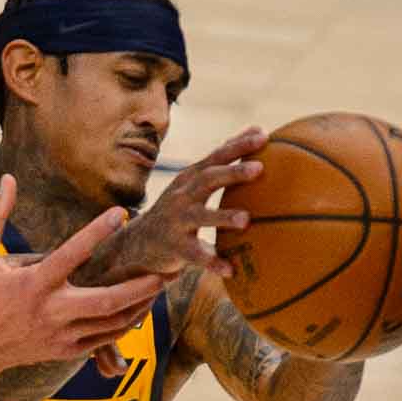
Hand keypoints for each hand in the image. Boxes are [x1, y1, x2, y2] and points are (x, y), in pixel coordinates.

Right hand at [0, 174, 164, 384]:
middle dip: (140, 287)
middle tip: (164, 271)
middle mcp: (50, 311)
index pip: (73, 253)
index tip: (121, 213)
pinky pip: (102, 340)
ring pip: (112, 324)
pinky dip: (122, 325)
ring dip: (138, 306)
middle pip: (108, 301)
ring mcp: (58, 335)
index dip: (98, 231)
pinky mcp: (62, 351)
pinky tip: (135, 310)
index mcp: (32, 284)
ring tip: (157, 288)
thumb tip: (8, 179)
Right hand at [96, 128, 266, 281]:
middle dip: (232, 173)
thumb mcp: (194, 183)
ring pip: (200, 216)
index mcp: (190, 180)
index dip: (238, 146)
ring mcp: (176, 222)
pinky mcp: (174, 248)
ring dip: (222, 216)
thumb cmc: (178, 209)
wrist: (138, 243)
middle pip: (208, 180)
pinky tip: (230, 270)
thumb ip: (222, 161)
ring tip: (245, 220)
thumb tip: (258, 130)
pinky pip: (196, 256)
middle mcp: (182, 197)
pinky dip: (212, 262)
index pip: (216, 157)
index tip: (263, 135)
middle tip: (259, 168)